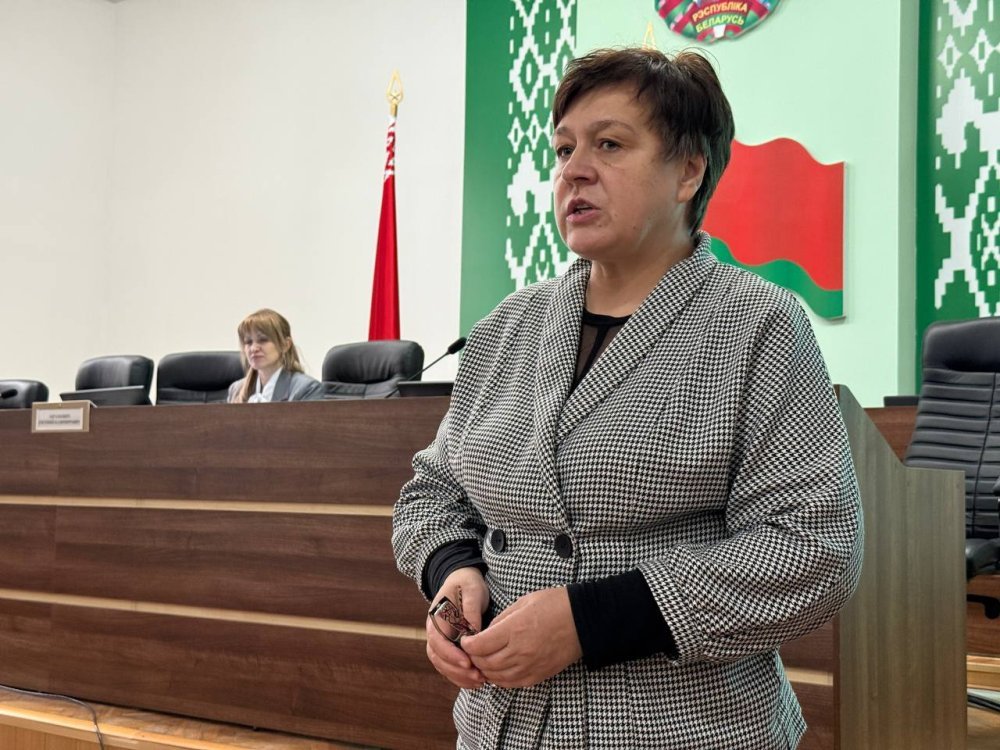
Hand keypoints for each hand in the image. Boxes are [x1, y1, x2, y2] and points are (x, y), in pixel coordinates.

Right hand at [426, 567, 488, 688]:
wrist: (463, 581)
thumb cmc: (468, 585)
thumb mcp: (473, 590)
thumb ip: (471, 610)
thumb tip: (473, 632)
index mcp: (436, 616)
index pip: (437, 640)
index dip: (450, 654)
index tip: (468, 663)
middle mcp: (434, 630)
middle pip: (437, 657)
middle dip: (456, 670)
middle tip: (478, 676)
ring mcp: (439, 640)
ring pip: (441, 665)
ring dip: (458, 676)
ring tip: (480, 681)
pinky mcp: (447, 647)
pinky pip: (448, 667)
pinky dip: (460, 677)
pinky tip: (475, 681)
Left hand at [461, 587, 581, 687]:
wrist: (583, 620)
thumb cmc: (554, 605)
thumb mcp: (523, 602)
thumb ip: (501, 619)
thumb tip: (486, 633)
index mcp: (513, 630)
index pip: (479, 646)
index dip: (467, 644)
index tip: (467, 639)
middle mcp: (519, 651)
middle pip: (485, 663)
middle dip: (473, 658)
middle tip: (472, 651)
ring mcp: (529, 666)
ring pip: (496, 677)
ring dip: (485, 670)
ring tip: (483, 661)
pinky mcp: (538, 675)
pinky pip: (512, 684)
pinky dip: (500, 679)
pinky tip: (498, 671)